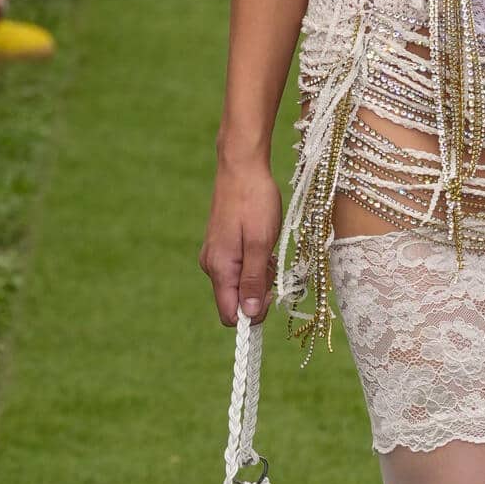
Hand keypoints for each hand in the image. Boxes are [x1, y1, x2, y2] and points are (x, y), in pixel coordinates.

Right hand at [199, 157, 285, 324]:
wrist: (242, 167)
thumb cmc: (254, 201)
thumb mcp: (260, 243)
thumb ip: (253, 281)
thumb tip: (248, 315)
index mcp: (219, 268)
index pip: (230, 314)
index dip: (253, 313)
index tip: (271, 293)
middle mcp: (212, 266)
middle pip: (236, 300)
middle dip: (259, 291)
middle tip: (272, 264)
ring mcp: (216, 255)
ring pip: (240, 284)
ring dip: (259, 275)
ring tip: (268, 248)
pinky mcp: (221, 246)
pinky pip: (239, 268)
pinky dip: (254, 262)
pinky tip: (262, 242)